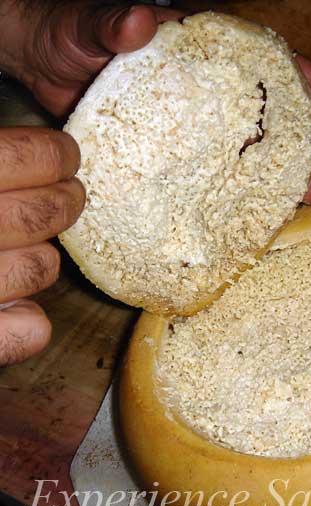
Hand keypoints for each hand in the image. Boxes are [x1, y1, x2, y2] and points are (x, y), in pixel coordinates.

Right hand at [0, 128, 83, 364]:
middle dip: (64, 202)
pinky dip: (29, 324)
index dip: (52, 154)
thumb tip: (28, 148)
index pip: (21, 158)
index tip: (65, 154)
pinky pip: (27, 332)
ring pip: (41, 268)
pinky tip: (20, 309)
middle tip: (69, 195)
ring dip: (43, 258)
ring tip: (30, 248)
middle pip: (43, 213)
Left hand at [3, 2, 310, 202]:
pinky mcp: (178, 150)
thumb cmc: (69, 34)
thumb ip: (113, 23)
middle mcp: (210, 86)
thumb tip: (139, 20)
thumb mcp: (90, 25)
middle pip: (273, 109)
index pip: (268, 62)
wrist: (43, 63)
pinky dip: (241, 188)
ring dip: (285, 169)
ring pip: (252, 143)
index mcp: (204, 49)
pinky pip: (219, 170)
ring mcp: (197, 121)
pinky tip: (260, 208)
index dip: (310, 82)